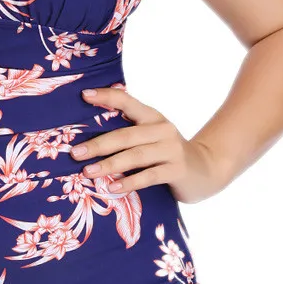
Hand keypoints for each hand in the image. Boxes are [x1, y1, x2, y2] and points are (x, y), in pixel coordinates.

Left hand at [70, 85, 226, 203]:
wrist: (207, 170)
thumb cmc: (168, 153)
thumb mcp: (152, 136)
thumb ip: (129, 130)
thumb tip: (90, 132)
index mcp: (152, 117)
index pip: (127, 101)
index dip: (106, 97)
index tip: (83, 95)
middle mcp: (162, 130)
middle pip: (125, 135)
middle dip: (98, 144)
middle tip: (75, 153)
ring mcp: (171, 150)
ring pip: (135, 156)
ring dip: (109, 164)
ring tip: (88, 172)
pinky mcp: (177, 170)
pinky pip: (149, 176)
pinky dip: (130, 182)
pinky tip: (113, 188)